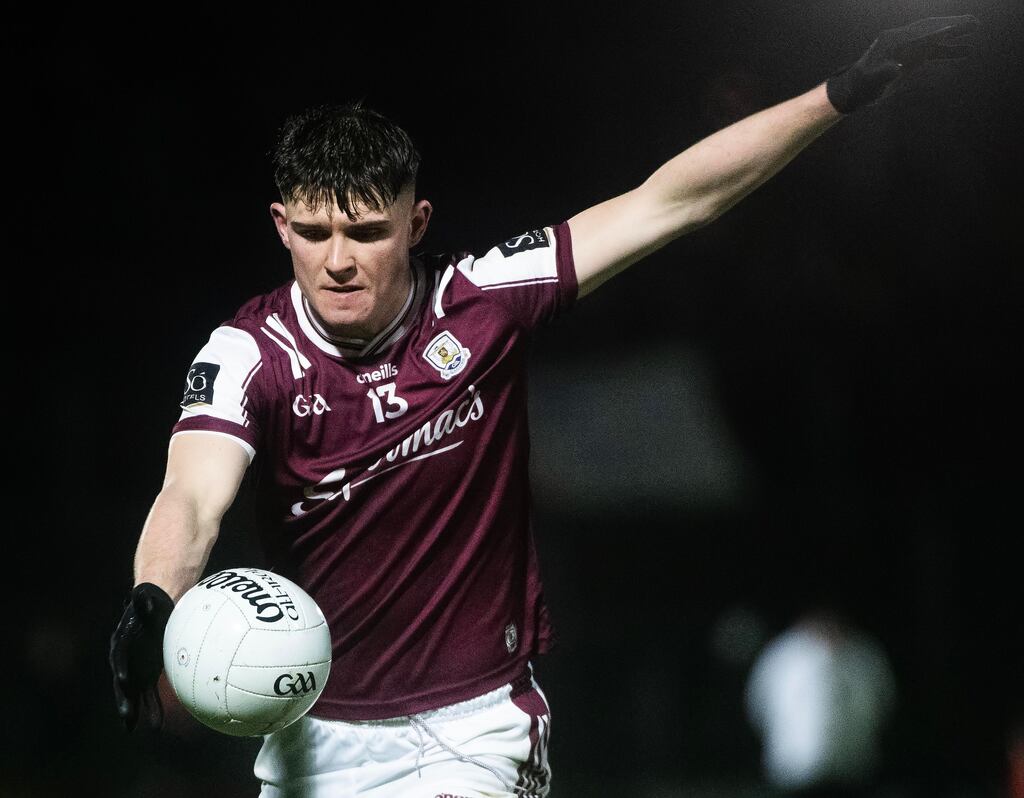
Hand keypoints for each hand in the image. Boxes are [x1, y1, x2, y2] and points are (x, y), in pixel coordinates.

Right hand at [109, 582, 174, 730]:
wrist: (155, 613)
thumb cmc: (151, 606)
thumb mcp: (147, 602)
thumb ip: (143, 602)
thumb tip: (140, 594)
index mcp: (122, 643)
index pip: (120, 657)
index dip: (122, 667)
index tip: (124, 678)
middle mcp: (124, 661)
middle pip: (122, 682)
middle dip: (124, 698)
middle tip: (127, 713)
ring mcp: (134, 671)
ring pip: (133, 694)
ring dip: (134, 711)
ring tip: (133, 729)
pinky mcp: (146, 677)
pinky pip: (149, 696)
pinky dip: (152, 711)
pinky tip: (156, 727)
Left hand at [826, 15, 979, 113]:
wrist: (853, 92)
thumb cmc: (860, 86)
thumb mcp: (870, 81)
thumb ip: (883, 73)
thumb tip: (896, 68)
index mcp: (893, 41)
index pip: (922, 32)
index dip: (941, 29)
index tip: (959, 27)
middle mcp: (902, 40)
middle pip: (932, 29)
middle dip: (953, 26)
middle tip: (975, 24)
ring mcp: (908, 48)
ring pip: (935, 38)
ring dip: (955, 37)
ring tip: (976, 31)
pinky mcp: (911, 58)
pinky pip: (933, 51)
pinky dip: (949, 51)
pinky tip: (966, 51)